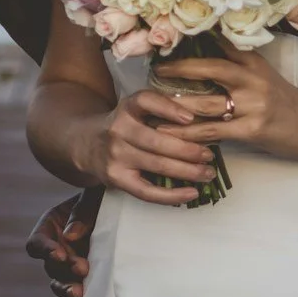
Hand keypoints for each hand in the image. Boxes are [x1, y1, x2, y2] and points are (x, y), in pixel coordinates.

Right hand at [24, 189, 98, 296]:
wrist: (126, 210)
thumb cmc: (106, 196)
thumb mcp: (95, 196)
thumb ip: (82, 212)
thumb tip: (70, 235)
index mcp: (52, 226)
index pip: (37, 243)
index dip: (45, 250)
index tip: (60, 254)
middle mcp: (57, 248)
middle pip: (50, 267)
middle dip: (64, 270)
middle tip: (82, 268)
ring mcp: (69, 266)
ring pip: (59, 283)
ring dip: (67, 289)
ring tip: (79, 293)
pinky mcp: (82, 278)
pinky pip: (72, 295)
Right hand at [87, 85, 221, 206]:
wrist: (86, 144)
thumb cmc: (124, 125)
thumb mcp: (135, 108)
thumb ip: (161, 108)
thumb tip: (203, 115)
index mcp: (127, 107)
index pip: (146, 101)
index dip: (168, 109)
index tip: (191, 118)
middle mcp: (119, 130)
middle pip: (158, 141)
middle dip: (188, 149)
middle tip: (210, 155)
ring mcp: (116, 156)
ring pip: (157, 165)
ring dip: (188, 171)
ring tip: (208, 173)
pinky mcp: (117, 178)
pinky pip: (147, 191)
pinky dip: (172, 195)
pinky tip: (191, 193)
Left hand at [151, 40, 297, 158]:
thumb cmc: (283, 101)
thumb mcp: (262, 75)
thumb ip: (236, 65)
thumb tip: (199, 56)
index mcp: (253, 61)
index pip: (219, 44)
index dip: (193, 41)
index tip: (169, 38)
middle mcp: (252, 78)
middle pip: (209, 68)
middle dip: (179, 69)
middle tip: (156, 70)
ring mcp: (253, 104)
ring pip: (206, 103)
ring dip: (176, 105)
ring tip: (152, 106)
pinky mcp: (253, 128)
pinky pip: (213, 131)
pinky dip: (189, 133)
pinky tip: (171, 133)